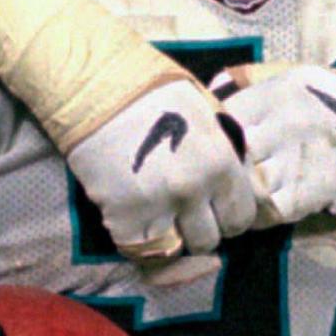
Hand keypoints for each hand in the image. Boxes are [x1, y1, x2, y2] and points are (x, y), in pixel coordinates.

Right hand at [67, 78, 254, 261]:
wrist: (93, 84)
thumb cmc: (152, 90)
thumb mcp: (206, 112)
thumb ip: (226, 151)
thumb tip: (238, 180)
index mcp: (222, 162)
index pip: (241, 218)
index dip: (226, 216)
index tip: (211, 209)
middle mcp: (195, 189)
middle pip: (209, 240)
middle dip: (197, 229)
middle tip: (180, 212)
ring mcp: (158, 206)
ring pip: (176, 251)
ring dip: (168, 239)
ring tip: (156, 217)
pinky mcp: (123, 217)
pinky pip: (140, 251)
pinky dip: (137, 242)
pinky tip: (131, 218)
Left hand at [211, 63, 335, 224]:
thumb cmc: (331, 105)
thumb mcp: (296, 77)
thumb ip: (253, 79)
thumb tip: (211, 85)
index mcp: (278, 91)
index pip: (222, 117)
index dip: (212, 138)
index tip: (213, 151)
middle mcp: (289, 120)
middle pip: (231, 155)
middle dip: (221, 173)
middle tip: (219, 183)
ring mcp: (304, 155)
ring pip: (249, 187)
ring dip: (241, 199)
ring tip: (240, 201)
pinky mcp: (320, 186)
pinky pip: (275, 209)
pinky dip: (264, 216)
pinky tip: (267, 210)